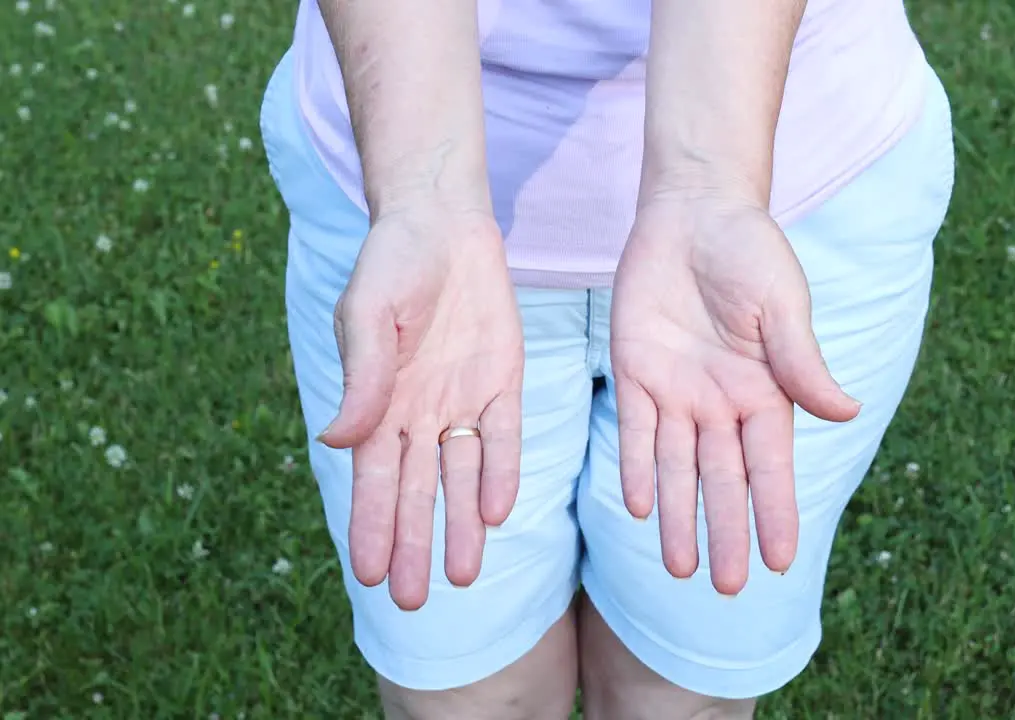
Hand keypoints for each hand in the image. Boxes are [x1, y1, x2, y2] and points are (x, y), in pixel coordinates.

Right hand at [318, 208, 523, 610]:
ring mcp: (462, 401)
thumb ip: (361, 380)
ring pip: (460, 478)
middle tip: (414, 602)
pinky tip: (497, 511)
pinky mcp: (503, 382)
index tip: (367, 576)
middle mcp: (418, 413)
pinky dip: (498, 473)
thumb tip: (334, 441)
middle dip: (412, 545)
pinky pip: (501, 437)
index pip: (370, 480)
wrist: (443, 221)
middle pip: (414, 493)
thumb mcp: (367, 318)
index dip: (369, 527)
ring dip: (460, 526)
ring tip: (463, 576)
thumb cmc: (391, 265)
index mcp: (376, 404)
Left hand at [611, 191, 860, 595]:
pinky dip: (638, 471)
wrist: (692, 210)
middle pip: (724, 481)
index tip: (782, 562)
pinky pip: (637, 434)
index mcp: (766, 392)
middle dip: (726, 533)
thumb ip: (803, 363)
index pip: (772, 467)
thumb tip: (847, 414)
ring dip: (680, 519)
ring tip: (681, 569)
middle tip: (727, 588)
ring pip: (679, 470)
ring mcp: (679, 392)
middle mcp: (723, 403)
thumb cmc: (750, 252)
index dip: (776, 514)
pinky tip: (643, 509)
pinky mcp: (637, 374)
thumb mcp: (783, 305)